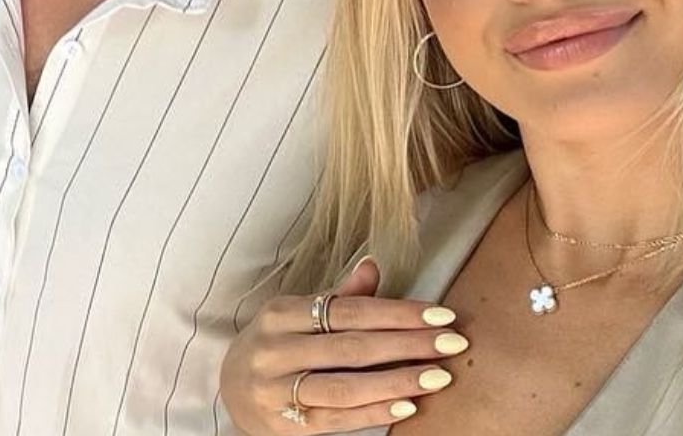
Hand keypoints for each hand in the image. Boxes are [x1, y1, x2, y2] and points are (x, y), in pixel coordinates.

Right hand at [220, 258, 465, 432]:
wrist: (230, 391)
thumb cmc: (276, 345)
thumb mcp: (297, 314)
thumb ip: (338, 296)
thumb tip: (374, 263)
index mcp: (280, 314)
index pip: (347, 310)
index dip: (396, 312)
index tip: (440, 315)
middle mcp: (275, 350)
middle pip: (350, 347)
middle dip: (407, 344)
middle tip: (453, 343)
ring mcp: (277, 390)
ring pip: (345, 385)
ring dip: (398, 381)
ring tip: (439, 376)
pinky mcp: (286, 425)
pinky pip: (338, 419)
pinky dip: (375, 412)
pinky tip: (409, 406)